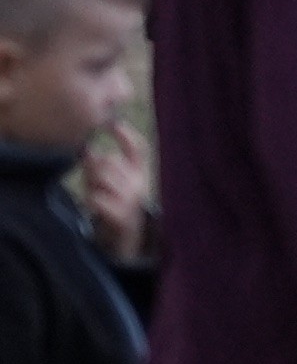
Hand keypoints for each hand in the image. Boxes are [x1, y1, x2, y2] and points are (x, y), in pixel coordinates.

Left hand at [82, 124, 150, 262]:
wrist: (125, 239)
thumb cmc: (113, 205)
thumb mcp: (108, 182)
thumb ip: (99, 165)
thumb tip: (87, 149)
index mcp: (141, 173)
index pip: (138, 147)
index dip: (125, 133)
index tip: (112, 123)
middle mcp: (140, 184)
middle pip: (109, 161)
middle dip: (94, 168)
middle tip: (91, 181)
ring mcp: (132, 200)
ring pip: (103, 176)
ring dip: (92, 185)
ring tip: (93, 194)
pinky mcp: (122, 215)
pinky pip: (97, 198)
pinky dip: (91, 200)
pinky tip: (93, 207)